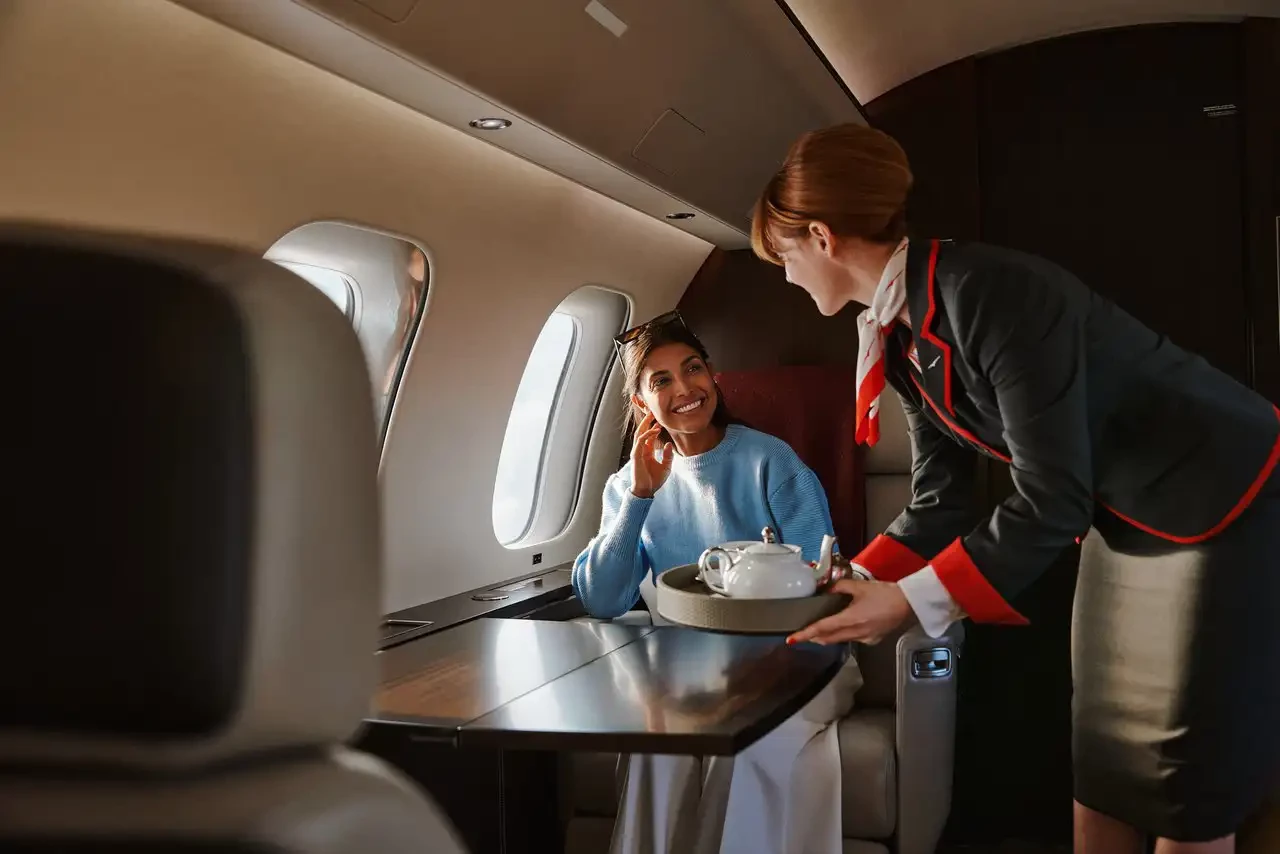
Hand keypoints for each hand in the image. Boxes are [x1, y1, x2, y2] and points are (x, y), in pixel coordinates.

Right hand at [631, 412, 673, 497]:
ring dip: (645, 424)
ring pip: (639, 433)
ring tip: (652, 416)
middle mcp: (641, 450)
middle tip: (653, 412)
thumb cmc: (655, 480)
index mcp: (647, 452)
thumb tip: (669, 444)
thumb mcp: (666, 467)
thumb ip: (668, 456)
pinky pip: (641, 441)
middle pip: (642, 431)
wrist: (646, 490)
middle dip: (646, 421)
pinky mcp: (636, 455)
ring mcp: (637, 451)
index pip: (648, 436)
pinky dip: (647, 434)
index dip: (653, 427)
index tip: (660, 422)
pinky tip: (655, 429)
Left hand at [787, 579, 912, 644]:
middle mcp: (856, 633)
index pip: (823, 628)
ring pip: (840, 640)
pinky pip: (852, 639)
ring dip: (827, 636)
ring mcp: (865, 639)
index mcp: (851, 618)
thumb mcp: (860, 585)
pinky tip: (842, 627)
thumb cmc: (885, 593)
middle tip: (801, 633)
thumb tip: (827, 588)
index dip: (806, 634)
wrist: (908, 603)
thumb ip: (840, 586)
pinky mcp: (872, 640)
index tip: (792, 639)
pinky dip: (843, 634)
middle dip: (813, 637)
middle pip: (828, 638)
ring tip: (817, 630)